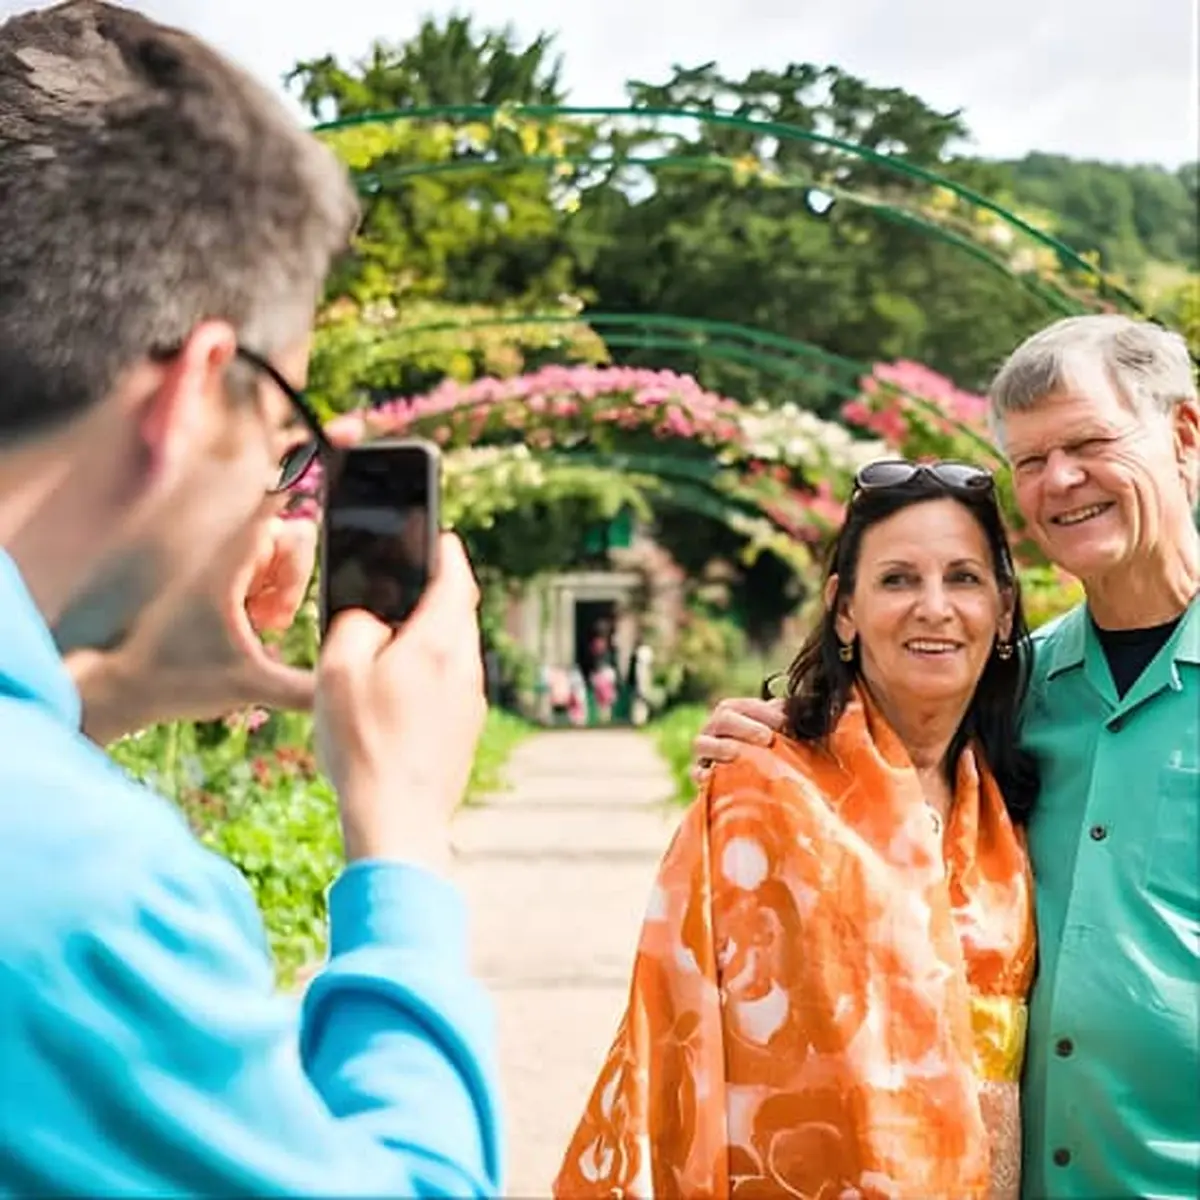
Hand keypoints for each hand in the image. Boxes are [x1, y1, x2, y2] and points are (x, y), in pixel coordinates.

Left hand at [68, 513, 317, 743]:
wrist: (129, 689)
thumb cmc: (181, 680)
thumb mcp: (250, 687)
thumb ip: (302, 690)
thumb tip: (342, 693)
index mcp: (228, 568)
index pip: (271, 509)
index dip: (296, 504)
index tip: (314, 504)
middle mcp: (225, 560)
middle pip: (288, 535)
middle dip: (296, 575)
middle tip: (277, 616)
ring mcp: (222, 571)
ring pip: (278, 556)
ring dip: (285, 587)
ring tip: (267, 624)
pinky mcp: (219, 585)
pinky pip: (262, 573)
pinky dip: (270, 595)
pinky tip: (259, 625)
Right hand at [315, 533, 485, 872]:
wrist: (398, 820)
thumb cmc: (365, 744)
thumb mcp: (338, 670)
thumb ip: (355, 626)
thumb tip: (371, 621)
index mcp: (441, 642)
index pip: (456, 578)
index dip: (446, 553)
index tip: (438, 536)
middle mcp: (466, 666)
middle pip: (458, 614)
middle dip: (436, 594)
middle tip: (407, 585)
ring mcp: (470, 701)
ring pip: (455, 650)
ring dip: (431, 636)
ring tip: (393, 639)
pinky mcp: (464, 730)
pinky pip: (450, 683)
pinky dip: (430, 671)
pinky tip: (397, 690)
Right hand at [690, 696, 785, 784]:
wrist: (753, 785)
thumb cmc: (773, 752)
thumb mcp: (781, 734)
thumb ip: (785, 719)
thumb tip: (794, 709)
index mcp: (734, 713)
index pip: (745, 706)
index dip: (764, 712)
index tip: (785, 722)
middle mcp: (714, 729)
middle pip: (722, 719)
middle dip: (745, 727)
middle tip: (767, 737)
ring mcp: (704, 752)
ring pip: (703, 743)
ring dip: (722, 747)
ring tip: (739, 753)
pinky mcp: (700, 774)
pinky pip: (695, 772)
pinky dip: (701, 773)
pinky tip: (711, 776)